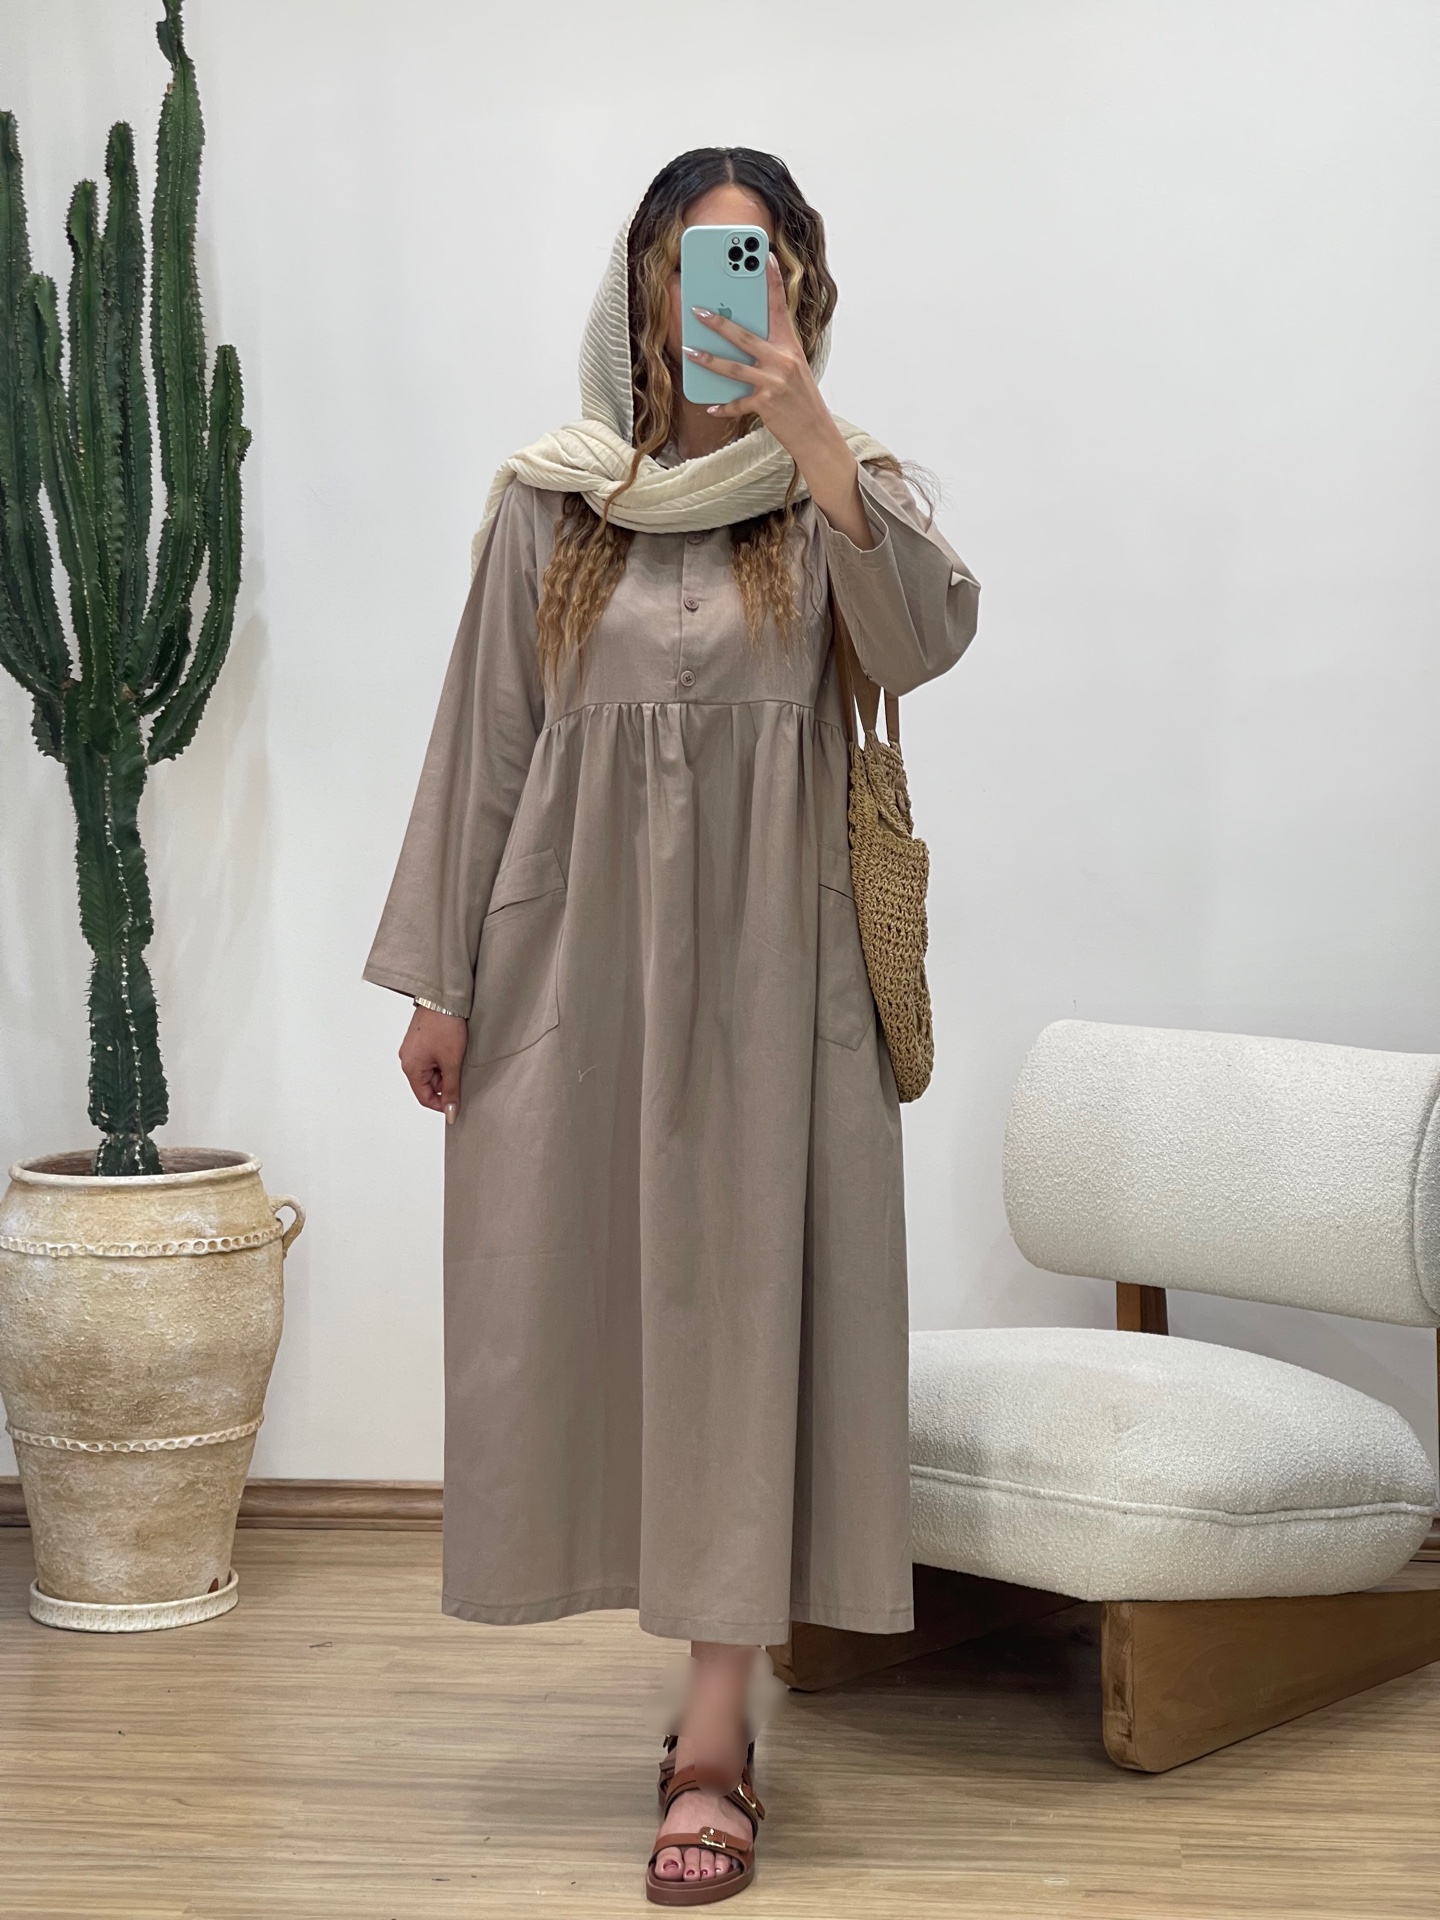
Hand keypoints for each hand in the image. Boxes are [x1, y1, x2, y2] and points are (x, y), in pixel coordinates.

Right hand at [399, 1005, 466, 1123]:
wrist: (443, 998)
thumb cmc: (444, 1026)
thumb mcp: (451, 1062)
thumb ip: (452, 1090)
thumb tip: (450, 1112)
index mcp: (410, 1068)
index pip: (425, 1098)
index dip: (442, 1104)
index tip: (457, 1104)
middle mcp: (408, 1059)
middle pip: (428, 1085)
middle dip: (446, 1083)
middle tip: (461, 1072)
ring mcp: (413, 1050)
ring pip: (432, 1072)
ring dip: (446, 1070)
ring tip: (457, 1056)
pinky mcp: (420, 1041)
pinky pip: (431, 1059)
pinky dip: (443, 1059)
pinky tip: (453, 1049)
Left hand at [683, 254, 874, 547]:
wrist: (816, 433)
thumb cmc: (801, 399)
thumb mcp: (793, 368)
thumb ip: (771, 350)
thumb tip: (740, 338)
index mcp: (790, 346)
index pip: (781, 307)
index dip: (772, 281)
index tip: (764, 257)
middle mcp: (783, 361)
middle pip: (745, 336)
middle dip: (719, 322)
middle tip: (698, 310)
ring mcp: (774, 383)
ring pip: (734, 367)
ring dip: (709, 360)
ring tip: (690, 351)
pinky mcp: (766, 405)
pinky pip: (738, 403)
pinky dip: (723, 405)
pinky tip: (710, 403)